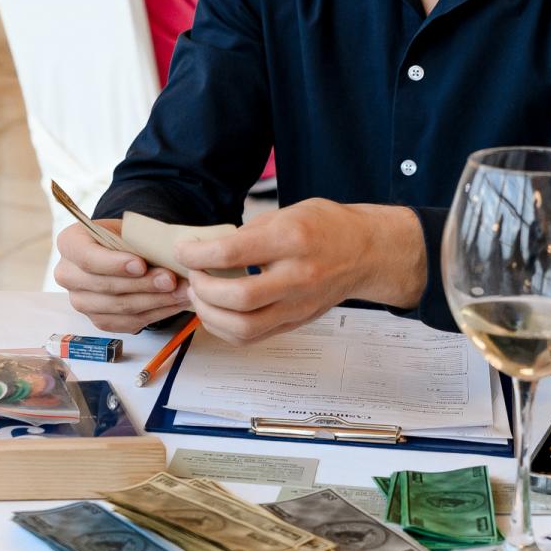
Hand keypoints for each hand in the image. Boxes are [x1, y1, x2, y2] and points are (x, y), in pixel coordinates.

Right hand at [54, 221, 191, 333]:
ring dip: (154, 301)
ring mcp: (80, 301)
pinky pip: (127, 322)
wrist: (119, 254)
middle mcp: (67, 274)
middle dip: (142, 284)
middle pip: (104, 286)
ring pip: (119, 307)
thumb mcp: (128, 229)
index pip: (87, 257)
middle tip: (171, 280)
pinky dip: (155, 314)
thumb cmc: (123, 238)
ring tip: (181, 292)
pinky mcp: (98, 320)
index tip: (141, 265)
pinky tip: (174, 304)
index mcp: (69, 243)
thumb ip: (140, 241)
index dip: (114, 264)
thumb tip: (169, 255)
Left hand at [170, 199, 424, 343]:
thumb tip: (207, 248)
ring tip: (200, 297)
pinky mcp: (297, 321)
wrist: (367, 252)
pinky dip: (225, 329)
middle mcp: (297, 276)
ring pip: (244, 327)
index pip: (232, 253)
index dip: (197, 254)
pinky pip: (253, 337)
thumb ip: (249, 233)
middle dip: (202, 289)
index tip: (183, 251)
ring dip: (210, 315)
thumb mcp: (287, 213)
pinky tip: (216, 312)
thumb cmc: (326, 226)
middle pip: (238, 298)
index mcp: (291, 240)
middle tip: (193, 276)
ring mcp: (298, 305)